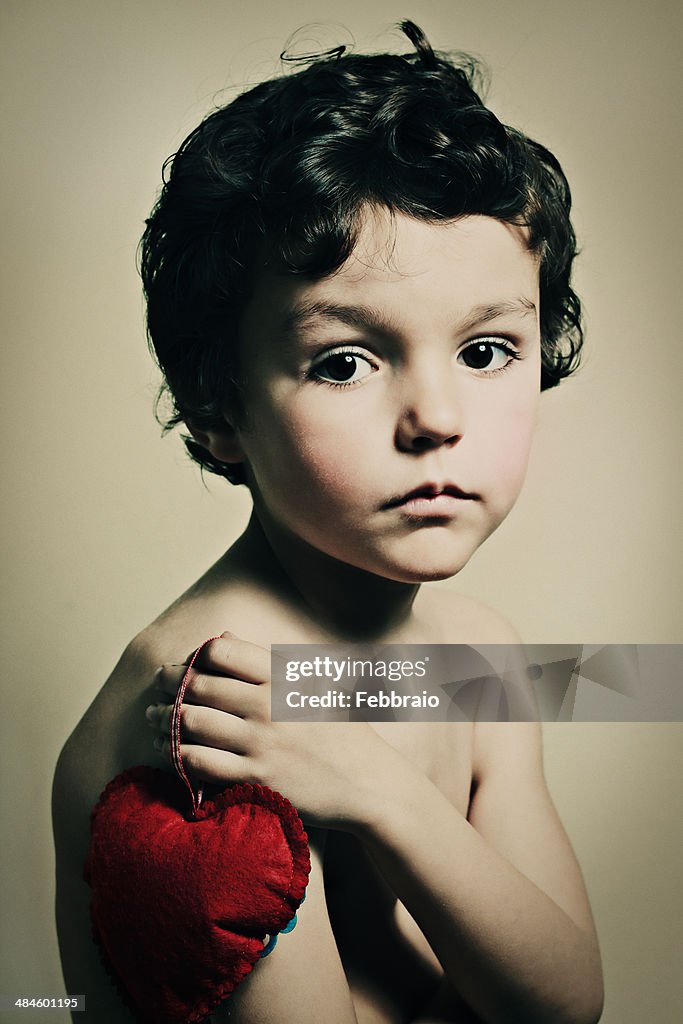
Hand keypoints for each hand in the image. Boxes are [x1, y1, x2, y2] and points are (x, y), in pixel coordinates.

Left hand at [145, 632, 388, 828]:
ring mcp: (261, 742)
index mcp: (283, 675)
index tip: (183, 666)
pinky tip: (169, 752)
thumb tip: (223, 638)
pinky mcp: (257, 778)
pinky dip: (176, 755)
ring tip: (152, 720)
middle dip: (168, 685)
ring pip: (191, 724)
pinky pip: (200, 763)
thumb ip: (268, 661)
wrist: (370, 783)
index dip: (193, 657)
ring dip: (163, 721)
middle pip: (198, 685)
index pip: (221, 652)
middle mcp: (268, 704)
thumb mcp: (315, 683)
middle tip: (156, 689)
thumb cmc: (342, 731)